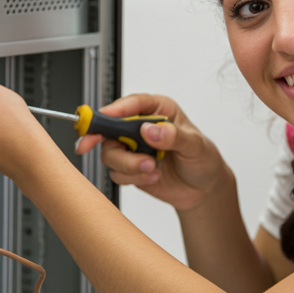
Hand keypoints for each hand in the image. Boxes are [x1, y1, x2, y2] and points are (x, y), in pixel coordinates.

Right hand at [77, 94, 231, 211]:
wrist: (203, 188)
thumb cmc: (203, 159)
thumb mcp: (195, 145)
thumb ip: (173, 137)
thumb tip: (149, 130)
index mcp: (157, 110)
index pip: (132, 104)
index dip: (114, 109)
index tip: (105, 116)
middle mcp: (140, 127)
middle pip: (109, 127)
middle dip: (101, 138)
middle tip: (90, 145)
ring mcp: (132, 148)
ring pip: (109, 153)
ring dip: (128, 165)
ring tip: (151, 168)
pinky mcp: (129, 168)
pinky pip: (117, 173)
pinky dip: (133, 178)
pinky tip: (153, 177)